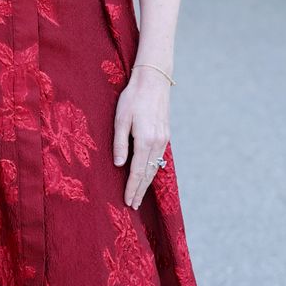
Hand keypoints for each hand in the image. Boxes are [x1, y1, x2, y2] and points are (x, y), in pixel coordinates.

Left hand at [113, 64, 169, 209]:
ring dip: (147, 182)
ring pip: (155, 167)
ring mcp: (164, 139)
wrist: (153, 80)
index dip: (132, 188)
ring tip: (139, 195)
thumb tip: (119, 165)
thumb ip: (120, 143)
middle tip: (133, 206)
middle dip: (140, 191)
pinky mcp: (165, 134)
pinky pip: (159, 158)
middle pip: (148, 173)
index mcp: (145, 140)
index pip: (137, 171)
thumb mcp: (120, 119)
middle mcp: (157, 143)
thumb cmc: (133, 98)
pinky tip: (148, 175)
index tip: (127, 202)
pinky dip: (153, 170)